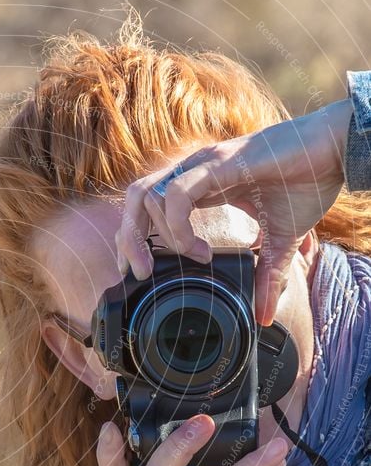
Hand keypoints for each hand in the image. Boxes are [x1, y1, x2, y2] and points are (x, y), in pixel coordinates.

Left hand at [115, 97, 353, 325]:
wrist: (337, 150)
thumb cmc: (307, 183)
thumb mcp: (280, 241)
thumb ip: (266, 276)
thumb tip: (265, 316)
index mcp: (199, 186)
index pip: (147, 207)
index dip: (135, 239)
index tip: (144, 271)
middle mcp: (193, 173)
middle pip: (134, 201)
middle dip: (128, 241)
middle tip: (141, 274)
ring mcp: (201, 166)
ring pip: (145, 195)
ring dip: (151, 235)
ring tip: (184, 260)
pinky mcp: (217, 164)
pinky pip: (176, 196)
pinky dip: (178, 228)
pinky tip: (200, 250)